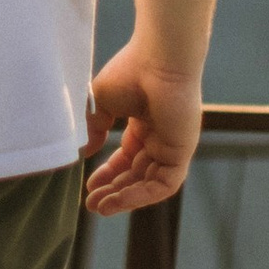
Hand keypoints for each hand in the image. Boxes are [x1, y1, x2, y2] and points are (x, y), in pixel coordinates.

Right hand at [83, 44, 202, 213]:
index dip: (108, 173)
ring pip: (149, 183)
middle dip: (114, 190)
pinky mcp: (182, 152)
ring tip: (101, 208)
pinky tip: (119, 201)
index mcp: (143, 122)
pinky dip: (142, 196)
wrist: (159, 60)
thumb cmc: (130, 72)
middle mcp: (159, 136)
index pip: (127, 157)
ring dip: (125, 198)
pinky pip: (164, 184)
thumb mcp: (101, 104)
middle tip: (92, 205)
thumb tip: (86, 152)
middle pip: (137, 173)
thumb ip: (94, 129)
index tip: (89, 186)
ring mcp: (172, 145)